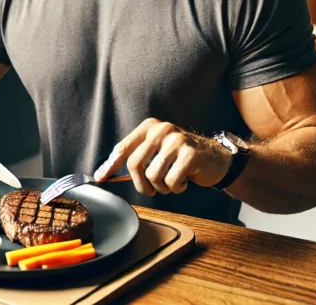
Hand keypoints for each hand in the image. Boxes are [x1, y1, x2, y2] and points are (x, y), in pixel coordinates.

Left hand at [92, 118, 230, 195]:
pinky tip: (183, 181)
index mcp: (149, 127)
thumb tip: (104, 173)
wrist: (214, 159)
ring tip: (171, 181)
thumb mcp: (156, 151)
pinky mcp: (190, 154)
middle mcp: (161, 130)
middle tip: (151, 189)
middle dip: (141, 184)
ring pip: (153, 176)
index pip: (123, 147)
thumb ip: (134, 158)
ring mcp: (177, 140)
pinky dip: (176, 188)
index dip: (110, 165)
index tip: (101, 178)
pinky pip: (172, 181)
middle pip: (135, 164)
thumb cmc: (180, 158)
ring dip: (161, 187)